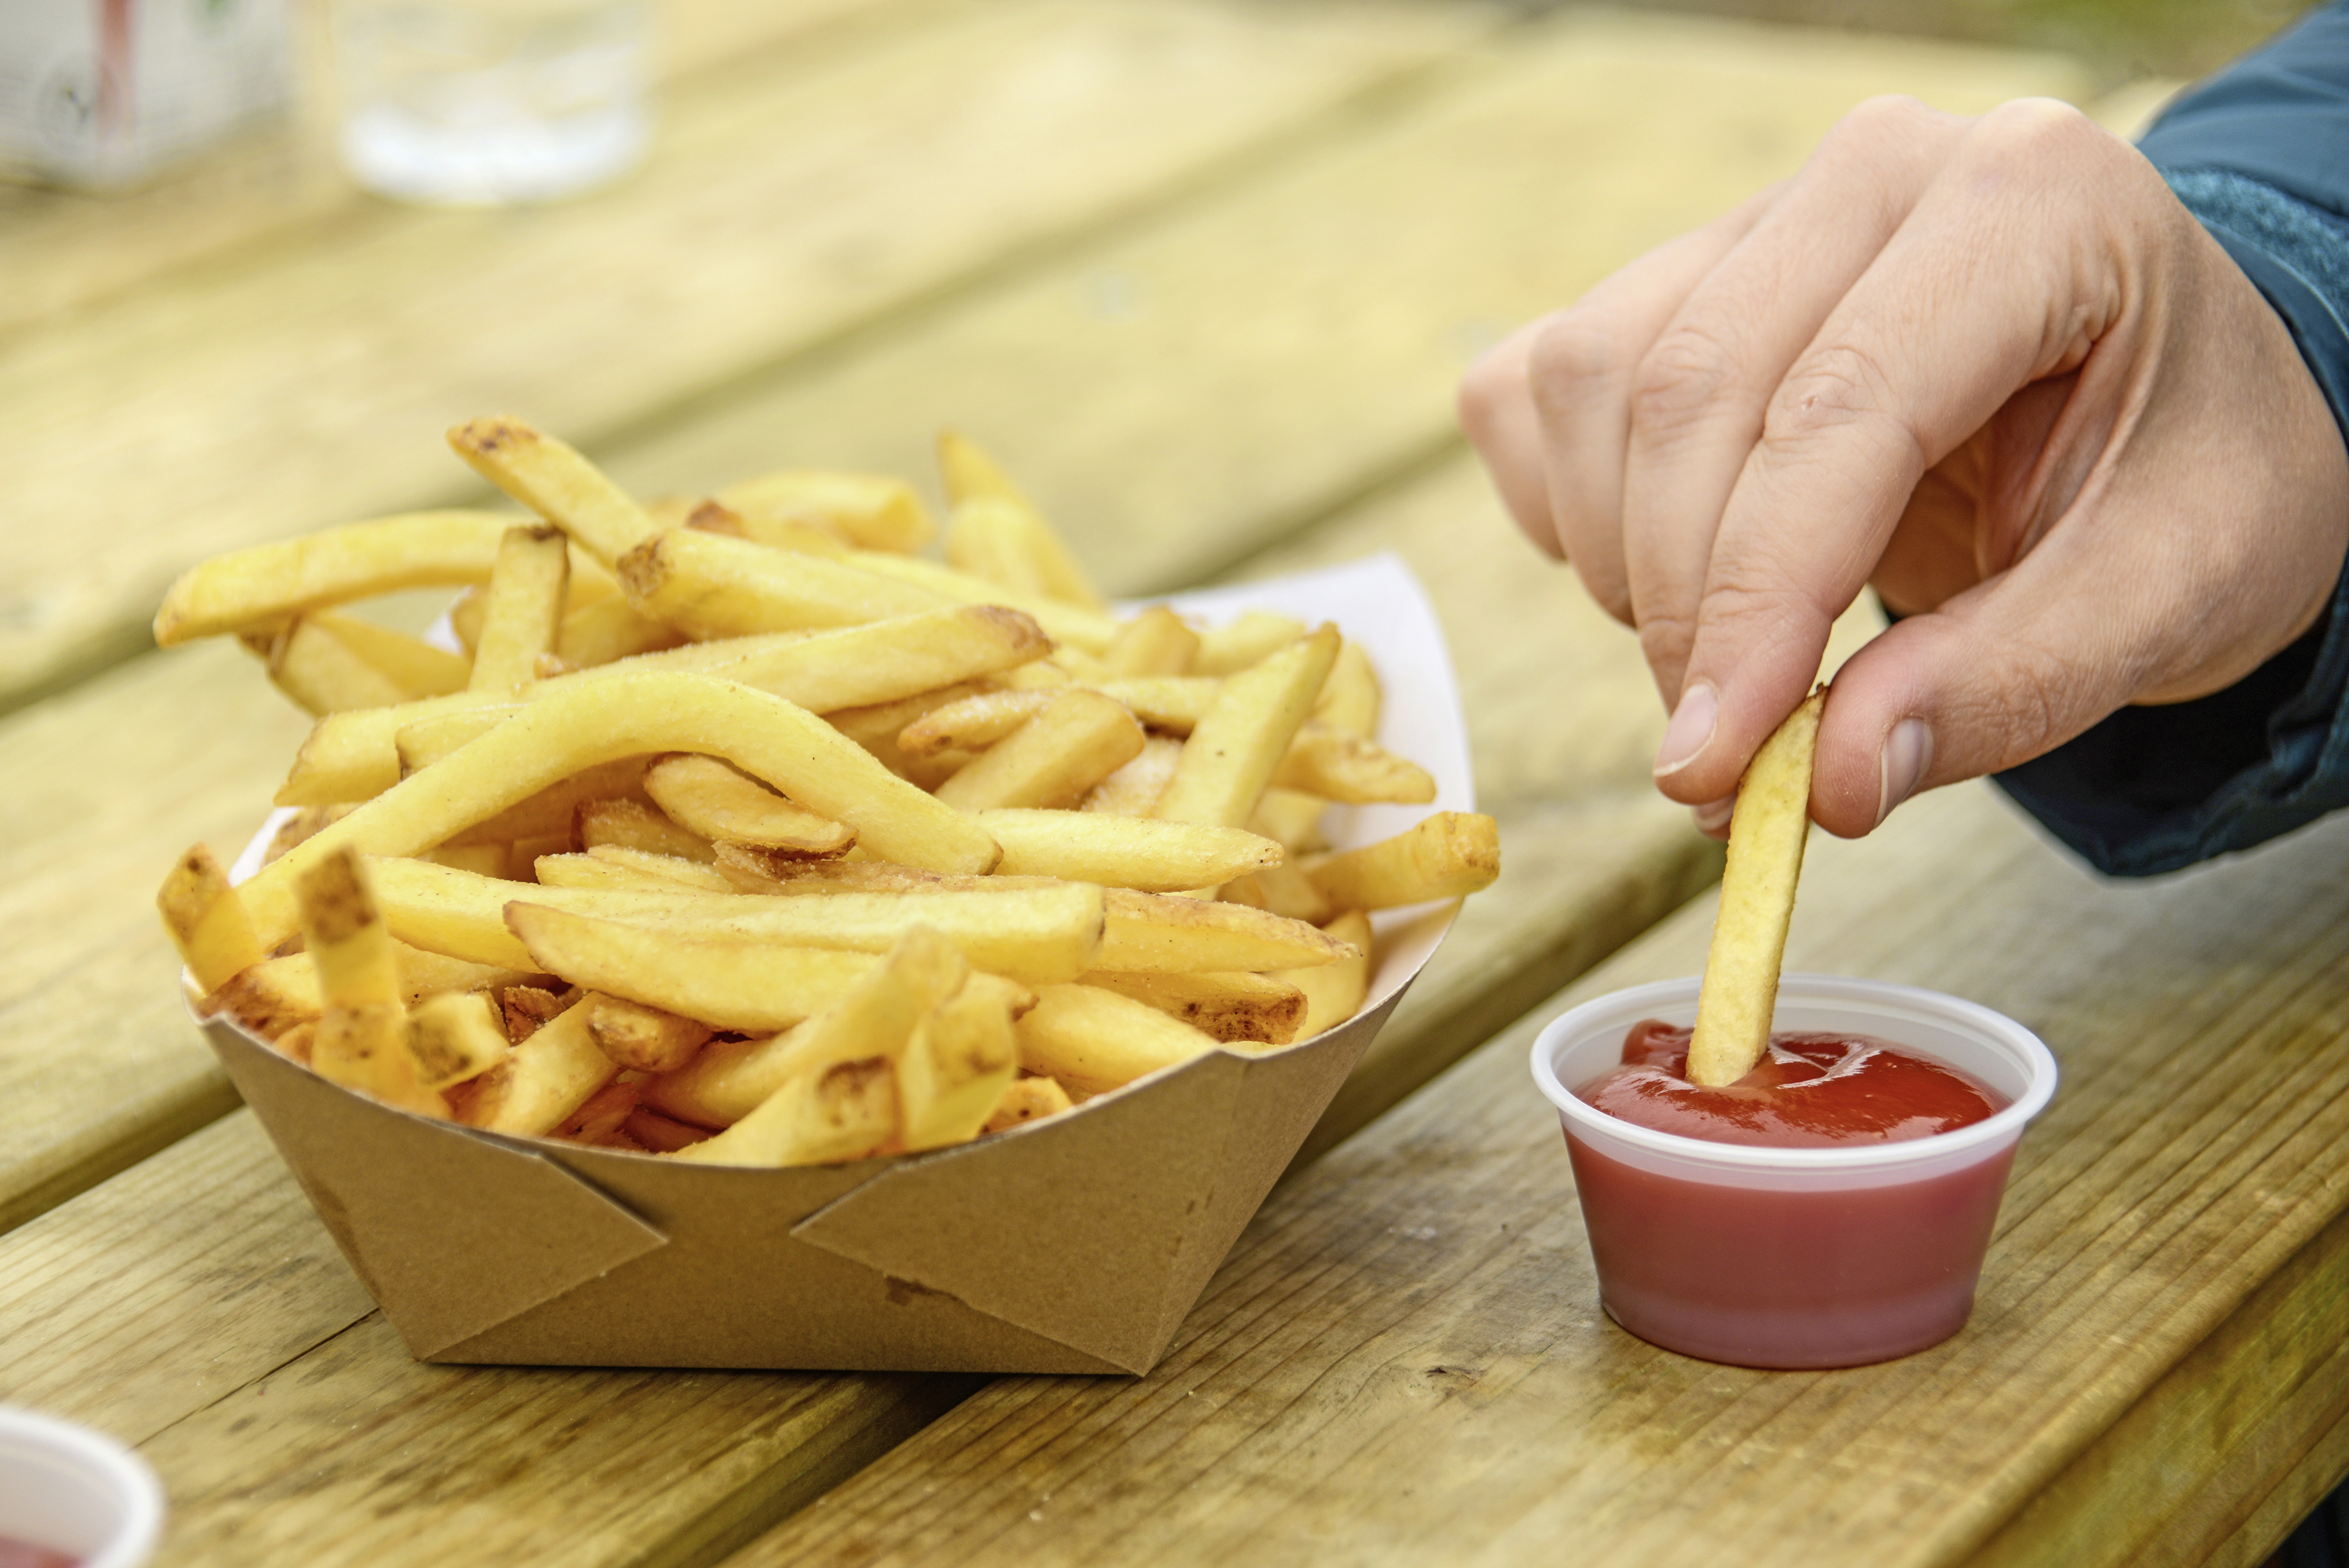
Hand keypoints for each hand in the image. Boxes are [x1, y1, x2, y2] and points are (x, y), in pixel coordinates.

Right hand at [1459, 95, 2348, 837]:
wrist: (2156, 403)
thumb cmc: (2185, 479)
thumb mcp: (2172, 595)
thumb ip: (2013, 686)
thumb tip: (1826, 785)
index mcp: (2032, 202)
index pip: (1837, 410)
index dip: (1755, 605)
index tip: (1715, 766)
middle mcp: (1877, 169)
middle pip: (1686, 395)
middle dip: (1680, 611)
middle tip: (1723, 758)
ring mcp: (1756, 212)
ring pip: (1591, 387)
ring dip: (1620, 562)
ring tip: (1731, 653)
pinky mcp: (1667, 274)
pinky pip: (1536, 387)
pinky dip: (1563, 507)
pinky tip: (1667, 564)